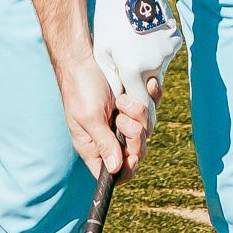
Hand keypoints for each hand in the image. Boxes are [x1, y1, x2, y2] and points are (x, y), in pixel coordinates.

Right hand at [59, 50, 146, 180]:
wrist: (85, 58)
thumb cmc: (80, 89)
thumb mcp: (89, 118)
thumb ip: (103, 143)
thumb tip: (114, 170)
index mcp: (95, 148)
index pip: (113, 173)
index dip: (126, 170)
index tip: (131, 156)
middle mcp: (111, 137)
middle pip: (136, 152)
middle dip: (134, 136)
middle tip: (122, 118)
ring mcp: (125, 121)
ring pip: (147, 129)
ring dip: (138, 113)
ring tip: (123, 99)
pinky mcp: (135, 104)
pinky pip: (152, 108)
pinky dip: (151, 97)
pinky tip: (146, 86)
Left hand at [93, 0, 182, 133]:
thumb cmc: (109, 19)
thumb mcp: (103, 51)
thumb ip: (113, 78)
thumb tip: (121, 99)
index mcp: (133, 69)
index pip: (140, 105)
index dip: (137, 114)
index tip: (134, 119)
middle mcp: (154, 64)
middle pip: (151, 90)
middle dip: (142, 89)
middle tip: (131, 80)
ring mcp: (167, 52)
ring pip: (159, 70)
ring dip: (148, 66)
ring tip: (134, 43)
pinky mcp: (175, 41)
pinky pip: (165, 55)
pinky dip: (156, 51)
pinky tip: (145, 35)